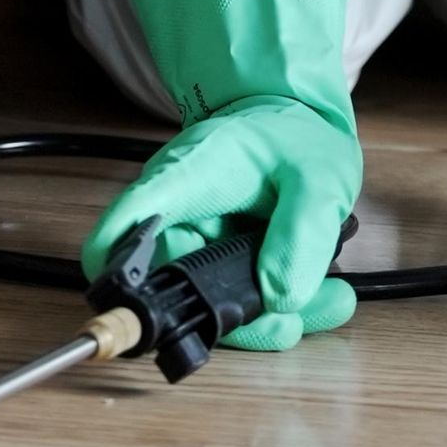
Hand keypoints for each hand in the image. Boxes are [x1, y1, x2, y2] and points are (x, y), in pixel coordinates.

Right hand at [81, 95, 360, 350]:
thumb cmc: (296, 136)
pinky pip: (237, 299)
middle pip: (177, 287)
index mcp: (189, 175)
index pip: (132, 221)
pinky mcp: (216, 260)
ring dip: (268, 318)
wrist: (298, 123)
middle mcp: (179, 212)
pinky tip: (325, 298)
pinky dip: (279, 308)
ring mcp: (196, 240)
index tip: (130, 311)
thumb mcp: (319, 177)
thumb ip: (302, 234)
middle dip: (234, 318)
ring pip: (211, 304)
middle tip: (290, 323)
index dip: (119, 269)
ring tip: (328, 301)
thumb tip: (278, 298)